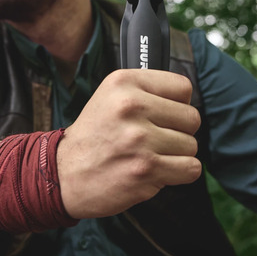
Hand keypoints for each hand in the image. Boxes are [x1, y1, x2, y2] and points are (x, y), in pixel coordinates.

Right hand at [57, 69, 201, 218]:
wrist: (65, 173)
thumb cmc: (94, 135)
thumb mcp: (110, 95)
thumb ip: (147, 90)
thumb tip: (187, 98)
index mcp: (124, 82)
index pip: (183, 87)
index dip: (178, 104)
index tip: (164, 113)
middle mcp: (131, 106)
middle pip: (192, 118)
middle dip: (179, 131)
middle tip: (156, 137)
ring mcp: (139, 139)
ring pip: (191, 145)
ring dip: (176, 154)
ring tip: (150, 154)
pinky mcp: (146, 169)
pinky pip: (190, 168)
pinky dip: (179, 173)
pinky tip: (157, 170)